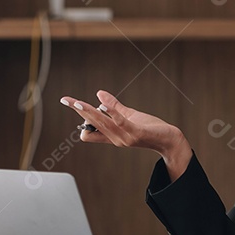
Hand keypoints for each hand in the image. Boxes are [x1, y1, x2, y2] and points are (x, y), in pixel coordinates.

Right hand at [60, 90, 192, 178]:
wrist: (169, 140)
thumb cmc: (150, 128)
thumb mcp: (129, 116)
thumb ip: (115, 107)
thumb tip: (99, 94)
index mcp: (111, 135)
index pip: (88, 131)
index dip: (81, 118)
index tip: (75, 104)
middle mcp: (115, 138)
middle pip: (90, 124)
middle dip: (78, 110)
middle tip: (65, 99)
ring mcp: (124, 137)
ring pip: (101, 122)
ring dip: (88, 112)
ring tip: (77, 102)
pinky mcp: (135, 132)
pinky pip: (119, 121)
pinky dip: (110, 110)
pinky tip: (102, 101)